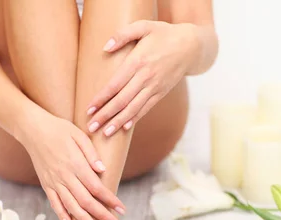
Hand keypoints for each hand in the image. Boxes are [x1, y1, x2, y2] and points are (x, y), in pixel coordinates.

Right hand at [22, 113, 124, 219]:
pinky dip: (61, 214)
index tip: (122, 210)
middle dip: (102, 215)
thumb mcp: (78, 135)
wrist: (32, 129)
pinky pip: (54, 202)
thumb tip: (102, 170)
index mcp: (76, 164)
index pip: (96, 187)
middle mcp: (64, 176)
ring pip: (70, 205)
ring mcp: (54, 181)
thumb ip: (91, 153)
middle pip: (86, 201)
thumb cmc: (59, 129)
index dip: (110, 200)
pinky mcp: (46, 184)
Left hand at [85, 21, 196, 135]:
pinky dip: (135, 118)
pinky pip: (146, 108)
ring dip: (118, 122)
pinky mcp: (161, 93)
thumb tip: (105, 47)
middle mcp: (146, 77)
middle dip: (105, 115)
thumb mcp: (144, 26)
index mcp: (138, 61)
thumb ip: (123, 34)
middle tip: (91, 127)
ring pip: (133, 108)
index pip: (115, 84)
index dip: (101, 98)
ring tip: (105, 133)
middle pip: (122, 101)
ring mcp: (155, 87)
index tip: (89, 108)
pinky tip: (124, 128)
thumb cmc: (164, 34)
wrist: (191, 46)